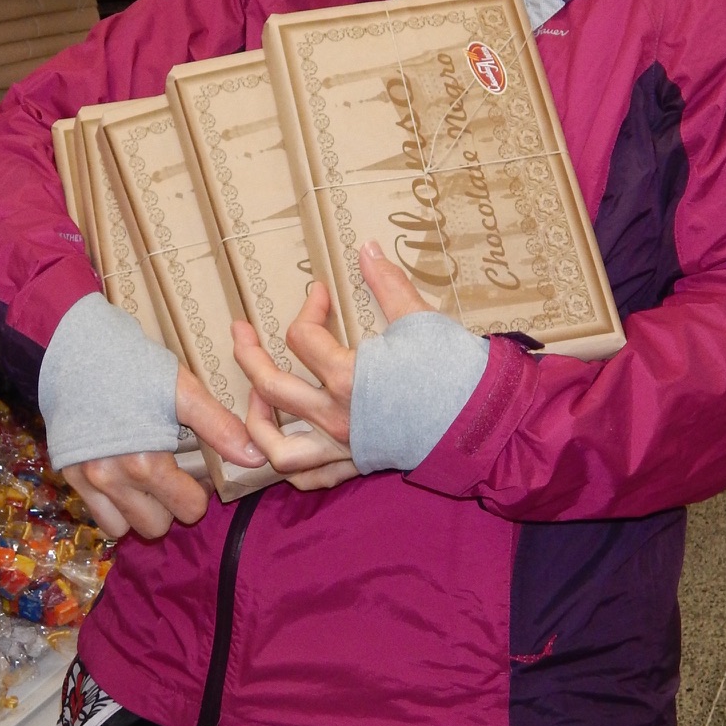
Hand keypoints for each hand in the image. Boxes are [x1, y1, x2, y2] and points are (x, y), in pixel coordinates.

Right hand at [62, 368, 264, 540]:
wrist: (78, 349)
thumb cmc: (135, 367)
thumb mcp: (182, 391)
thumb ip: (219, 428)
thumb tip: (256, 457)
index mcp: (145, 463)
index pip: (189, 509)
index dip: (199, 492)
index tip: (195, 472)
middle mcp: (113, 480)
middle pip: (157, 526)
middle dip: (170, 505)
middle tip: (171, 476)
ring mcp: (88, 482)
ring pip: (126, 528)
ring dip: (141, 511)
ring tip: (147, 481)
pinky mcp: (69, 477)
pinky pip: (99, 519)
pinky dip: (115, 508)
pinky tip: (123, 481)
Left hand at [231, 241, 432, 488]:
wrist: (485, 422)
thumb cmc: (454, 371)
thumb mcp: (419, 319)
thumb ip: (386, 283)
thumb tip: (366, 247)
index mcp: (347, 377)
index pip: (302, 336)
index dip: (309, 307)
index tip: (322, 294)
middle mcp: (336, 416)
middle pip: (270, 387)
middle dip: (248, 354)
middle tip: (241, 332)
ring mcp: (343, 446)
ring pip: (277, 447)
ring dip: (256, 420)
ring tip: (254, 397)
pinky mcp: (356, 465)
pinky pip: (310, 478)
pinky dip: (289, 467)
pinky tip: (284, 446)